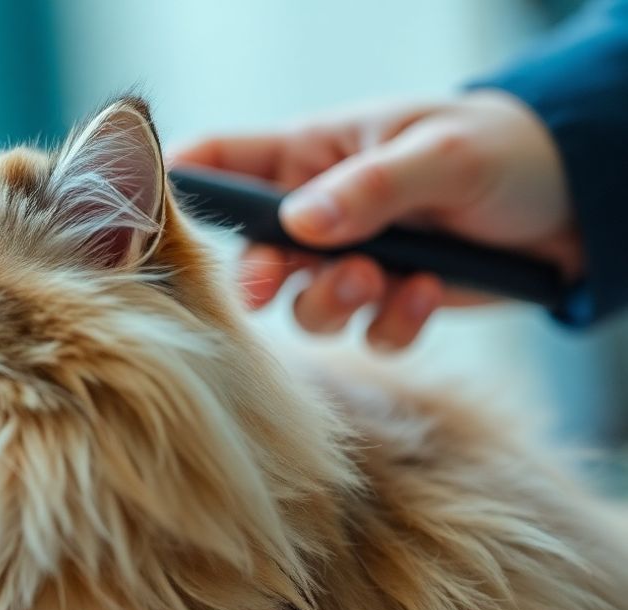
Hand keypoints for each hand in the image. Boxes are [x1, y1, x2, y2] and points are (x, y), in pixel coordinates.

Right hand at [170, 91, 580, 348]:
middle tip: (279, 285)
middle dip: (262, 277)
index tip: (158, 224)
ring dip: (333, 302)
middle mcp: (317, 211)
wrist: (574, 208)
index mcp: (311, 153)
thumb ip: (370, 188)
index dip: (177, 187)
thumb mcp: (441, 155)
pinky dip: (390, 325)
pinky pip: (363, 333)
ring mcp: (348, 259)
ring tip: (380, 279)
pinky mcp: (386, 301)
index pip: (219, 160)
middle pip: (247, 253)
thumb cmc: (503, 151)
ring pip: (302, 304)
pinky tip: (426, 293)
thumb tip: (299, 225)